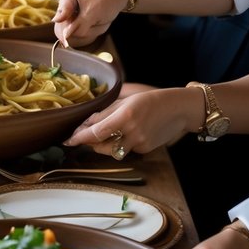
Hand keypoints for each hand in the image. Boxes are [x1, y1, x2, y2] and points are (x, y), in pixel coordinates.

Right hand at [53, 0, 131, 46]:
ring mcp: (74, 17)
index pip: (59, 23)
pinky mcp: (82, 23)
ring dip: (93, 30)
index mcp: (65, 0)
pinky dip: (96, 30)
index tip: (85, 23)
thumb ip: (76, 26)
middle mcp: (67, 9)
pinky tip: (100, 21)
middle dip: (85, 29)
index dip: (70, 30)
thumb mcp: (91, 13)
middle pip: (67, 32)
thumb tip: (62, 35)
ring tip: (99, 18)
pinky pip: (86, 34)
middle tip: (95, 19)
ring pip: (79, 35)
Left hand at [65, 86, 202, 156]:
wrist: (180, 109)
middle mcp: (132, 132)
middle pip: (100, 145)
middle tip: (84, 133)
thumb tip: (87, 121)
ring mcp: (140, 143)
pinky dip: (121, 142)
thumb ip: (106, 110)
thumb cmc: (152, 98)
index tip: (68, 140)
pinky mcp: (145, 150)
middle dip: (90, 141)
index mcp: (126, 115)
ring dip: (103, 144)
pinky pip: (125, 149)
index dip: (80, 137)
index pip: (96, 132)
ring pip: (112, 150)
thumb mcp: (127, 97)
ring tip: (104, 132)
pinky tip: (127, 132)